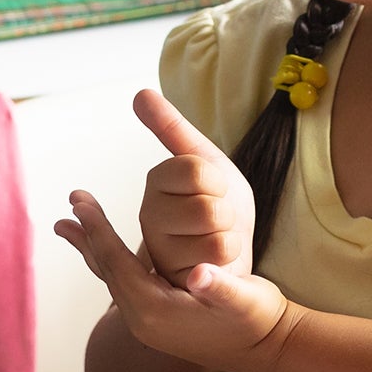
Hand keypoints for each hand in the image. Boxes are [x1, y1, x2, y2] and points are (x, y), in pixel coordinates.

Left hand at [57, 190, 300, 371]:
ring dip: (94, 248)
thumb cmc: (256, 319)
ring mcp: (148, 322)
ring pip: (112, 277)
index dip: (98, 230)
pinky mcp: (157, 319)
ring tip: (69, 225)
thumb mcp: (242, 301)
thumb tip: (201, 274)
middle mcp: (143, 320)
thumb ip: (221, 287)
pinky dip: (110, 260)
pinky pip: (124, 283)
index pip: (117, 264)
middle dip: (89, 235)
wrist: (267, 348)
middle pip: (107, 270)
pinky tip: (104, 248)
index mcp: (156, 312)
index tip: (80, 202)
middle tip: (72, 202)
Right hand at [127, 90, 253, 279]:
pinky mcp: (176, 278)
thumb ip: (171, 128)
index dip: (219, 181)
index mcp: (157, 180)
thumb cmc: (220, 205)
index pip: (197, 170)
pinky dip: (229, 257)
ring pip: (216, 235)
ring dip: (229, 236)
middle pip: (208, 207)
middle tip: (216, 217)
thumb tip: (139, 93)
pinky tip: (216, 260)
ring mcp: (161, 250)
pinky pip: (218, 261)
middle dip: (226, 212)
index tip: (212, 188)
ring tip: (216, 237)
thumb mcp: (205, 161)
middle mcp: (149, 214)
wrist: (233, 253)